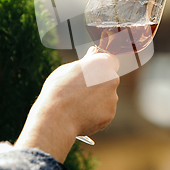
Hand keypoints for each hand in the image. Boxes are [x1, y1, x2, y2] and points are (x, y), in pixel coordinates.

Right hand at [15, 47, 119, 161]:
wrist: (56, 117)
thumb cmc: (58, 90)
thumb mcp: (68, 69)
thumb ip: (86, 61)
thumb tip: (94, 51)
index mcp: (103, 64)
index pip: (111, 60)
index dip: (101, 66)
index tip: (92, 72)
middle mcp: (112, 79)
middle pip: (109, 79)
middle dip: (99, 83)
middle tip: (81, 90)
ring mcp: (113, 98)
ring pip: (107, 96)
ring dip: (97, 99)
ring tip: (78, 104)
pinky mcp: (110, 114)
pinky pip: (104, 111)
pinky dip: (96, 113)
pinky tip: (82, 114)